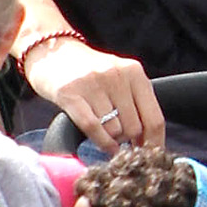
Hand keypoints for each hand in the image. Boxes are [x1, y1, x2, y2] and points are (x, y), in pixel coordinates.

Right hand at [22, 33, 163, 151]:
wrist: (53, 53)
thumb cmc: (89, 72)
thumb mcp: (119, 78)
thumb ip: (136, 102)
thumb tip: (149, 140)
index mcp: (134, 72)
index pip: (154, 118)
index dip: (154, 142)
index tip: (150, 154)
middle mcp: (116, 76)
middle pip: (134, 128)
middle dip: (129, 141)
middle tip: (121, 142)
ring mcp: (92, 84)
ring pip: (114, 131)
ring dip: (112, 141)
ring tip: (106, 135)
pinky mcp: (70, 94)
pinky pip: (93, 127)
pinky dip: (101, 142)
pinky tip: (104, 146)